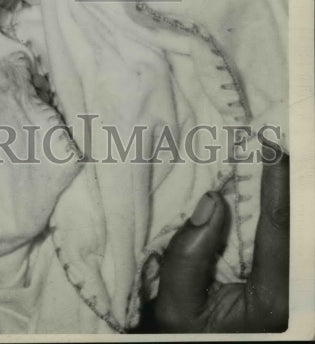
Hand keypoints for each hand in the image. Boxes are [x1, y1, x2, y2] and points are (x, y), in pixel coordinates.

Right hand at [153, 139, 288, 331]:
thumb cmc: (186, 337)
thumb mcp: (176, 308)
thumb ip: (187, 256)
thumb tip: (211, 200)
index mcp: (272, 298)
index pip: (279, 229)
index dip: (277, 185)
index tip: (271, 149)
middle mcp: (288, 292)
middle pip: (291, 227)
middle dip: (283, 185)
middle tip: (270, 144)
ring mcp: (284, 287)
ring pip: (287, 233)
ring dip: (278, 197)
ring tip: (266, 158)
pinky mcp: (275, 282)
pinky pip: (276, 239)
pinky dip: (268, 212)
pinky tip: (257, 191)